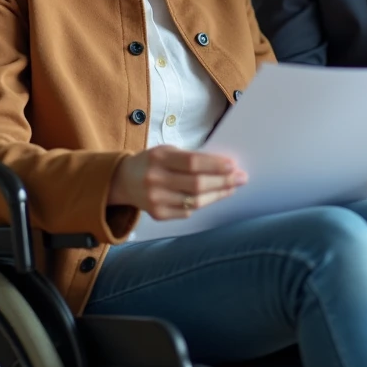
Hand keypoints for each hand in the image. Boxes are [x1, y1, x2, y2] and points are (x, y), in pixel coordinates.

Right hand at [108, 145, 247, 219]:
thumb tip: (224, 166)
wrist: (124, 180)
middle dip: (223, 181)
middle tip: (241, 178)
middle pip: (197, 184)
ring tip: (231, 188)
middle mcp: (155, 179)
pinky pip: (187, 211)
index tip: (233, 165)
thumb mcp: (167, 151)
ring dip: (217, 195)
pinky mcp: (158, 214)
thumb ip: (191, 158)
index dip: (215, 165)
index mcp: (159, 158)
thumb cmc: (153, 162)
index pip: (192, 162)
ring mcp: (155, 200)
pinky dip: (202, 204)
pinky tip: (212, 197)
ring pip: (195, 201)